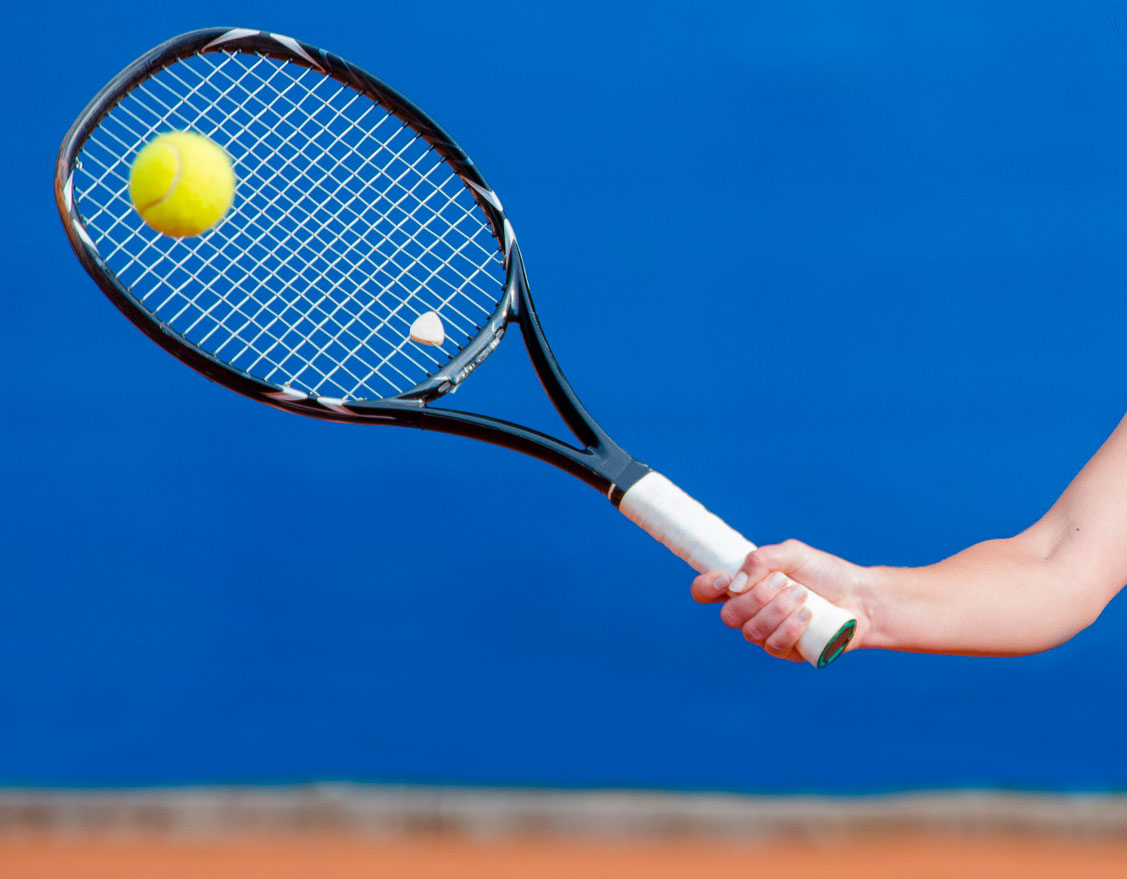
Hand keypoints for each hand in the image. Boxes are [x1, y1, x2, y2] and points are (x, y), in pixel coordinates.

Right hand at [691, 539, 871, 661]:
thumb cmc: (825, 573)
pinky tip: (807, 615)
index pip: (705, 592)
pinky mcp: (785, 651)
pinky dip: (789, 628)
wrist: (860, 598)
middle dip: (757, 597)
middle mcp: (750, 612)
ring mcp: (766, 633)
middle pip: (728, 615)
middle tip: (784, 581)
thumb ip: (761, 559)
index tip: (725, 579)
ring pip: (751, 631)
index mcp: (745, 586)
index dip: (706, 588)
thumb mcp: (793, 553)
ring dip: (777, 610)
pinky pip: (772, 645)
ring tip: (803, 596)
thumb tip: (735, 583)